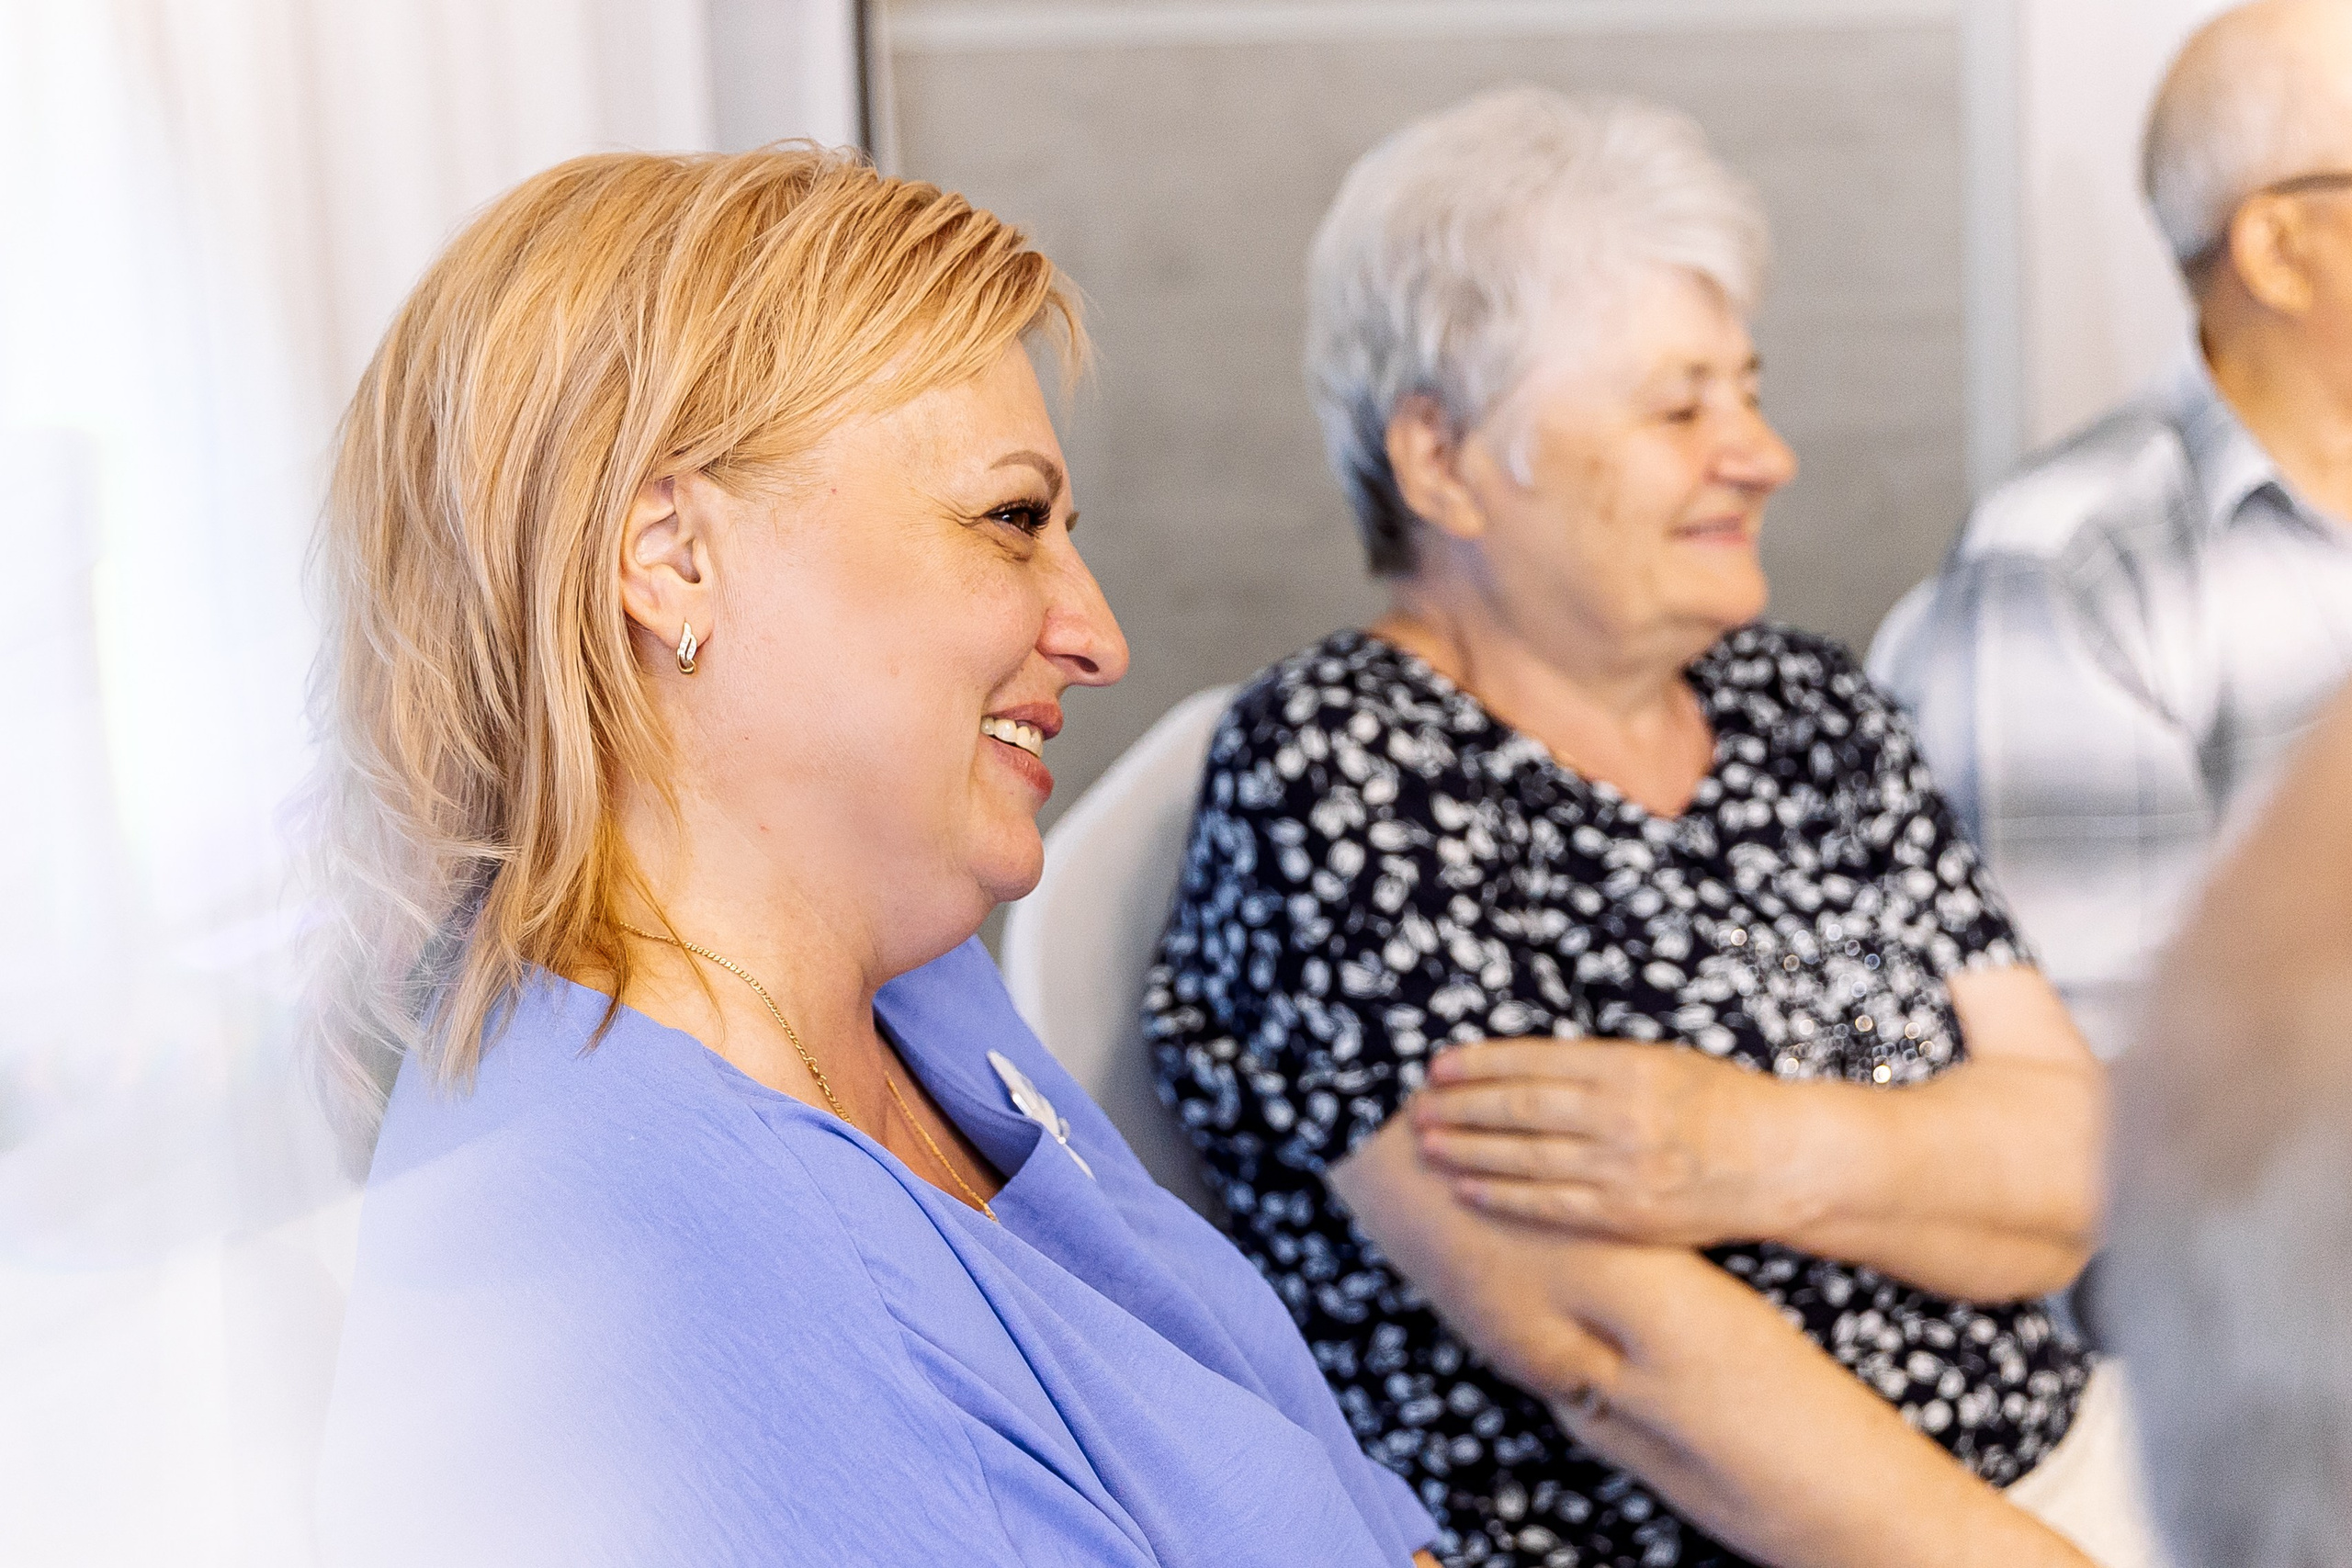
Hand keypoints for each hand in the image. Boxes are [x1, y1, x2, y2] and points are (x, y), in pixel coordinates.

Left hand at [1410, 1038, 1807, 1246]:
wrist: (1781, 1162)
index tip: (1438, 1065)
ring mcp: (1622, 1169)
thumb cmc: (1719, 1103)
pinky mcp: (1626, 1214)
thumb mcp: (1661, 1061)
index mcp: (1627, 1067)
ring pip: (1525, 1159)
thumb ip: (1598, 1066)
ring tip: (1427, 1145)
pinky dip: (1502, 1196)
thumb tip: (1523, 1066)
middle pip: (1518, 1110)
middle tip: (1415, 1107)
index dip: (1478, 1065)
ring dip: (1467, 1150)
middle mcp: (1620, 1116)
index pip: (1533, 1063)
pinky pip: (1550, 1206)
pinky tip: (1466, 1187)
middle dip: (1460, 1108)